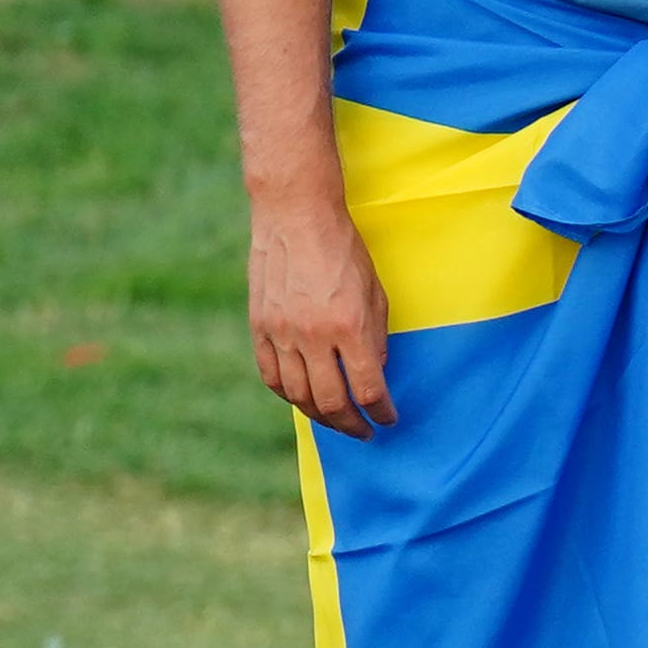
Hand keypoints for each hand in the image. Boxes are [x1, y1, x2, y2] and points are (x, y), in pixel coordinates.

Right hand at [247, 190, 393, 436]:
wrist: (295, 217)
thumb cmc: (344, 251)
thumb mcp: (375, 293)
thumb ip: (375, 337)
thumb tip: (374, 374)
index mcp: (349, 326)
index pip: (367, 388)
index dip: (380, 411)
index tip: (388, 419)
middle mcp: (313, 335)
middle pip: (330, 402)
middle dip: (350, 424)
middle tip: (364, 431)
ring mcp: (281, 332)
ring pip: (296, 395)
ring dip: (319, 415)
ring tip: (335, 420)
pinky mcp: (259, 326)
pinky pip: (271, 374)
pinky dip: (287, 394)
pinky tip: (302, 398)